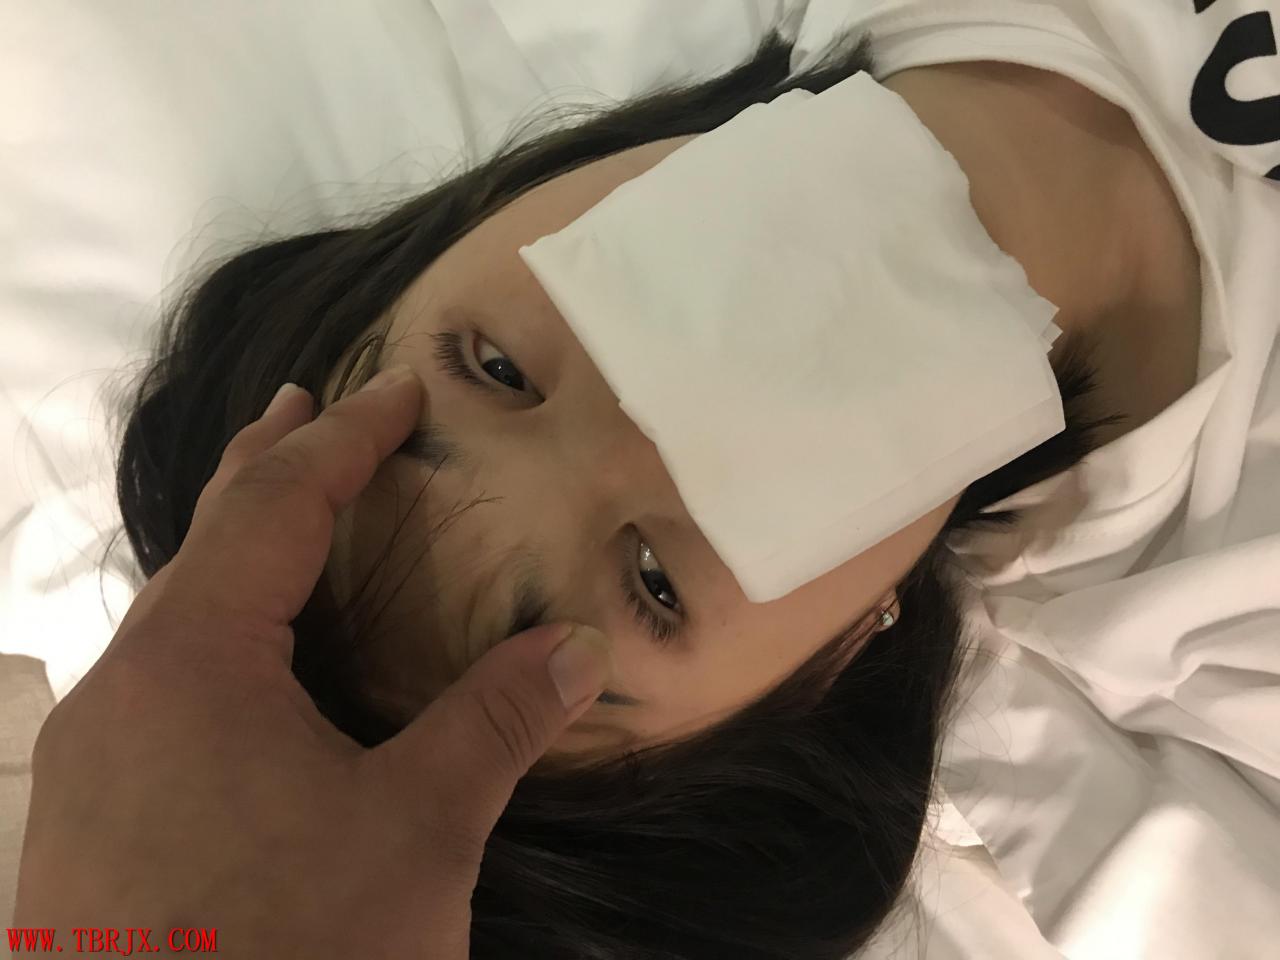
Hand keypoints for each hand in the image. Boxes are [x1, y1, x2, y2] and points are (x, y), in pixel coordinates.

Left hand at [14, 366, 612, 957]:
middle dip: (270, 469)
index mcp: (192, 665)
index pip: (273, 508)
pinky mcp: (91, 821)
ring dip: (238, 554)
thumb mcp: (416, 832)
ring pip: (171, 616)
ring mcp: (91, 762)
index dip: (344, 440)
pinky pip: (157, 681)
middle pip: (203, 544)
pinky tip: (245, 668)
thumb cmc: (291, 952)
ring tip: (287, 521)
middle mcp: (121, 694)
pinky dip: (215, 631)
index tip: (401, 390)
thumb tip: (576, 644)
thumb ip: (494, 723)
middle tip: (313, 410)